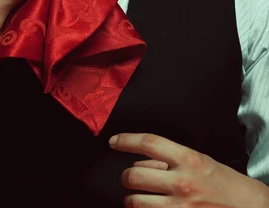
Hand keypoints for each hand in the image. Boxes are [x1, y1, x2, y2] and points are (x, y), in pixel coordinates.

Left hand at [109, 133, 268, 206]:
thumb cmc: (228, 185)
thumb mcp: (201, 162)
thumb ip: (172, 159)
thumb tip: (144, 160)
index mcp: (188, 159)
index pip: (148, 142)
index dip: (126, 140)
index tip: (114, 142)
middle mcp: (182, 183)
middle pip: (134, 175)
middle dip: (126, 176)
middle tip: (128, 177)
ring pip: (135, 202)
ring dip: (132, 199)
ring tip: (139, 197)